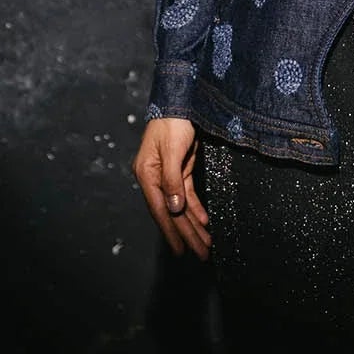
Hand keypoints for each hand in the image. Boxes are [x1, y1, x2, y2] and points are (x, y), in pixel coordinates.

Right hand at [131, 117, 211, 259]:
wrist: (179, 99)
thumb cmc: (172, 121)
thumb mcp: (172, 149)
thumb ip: (172, 179)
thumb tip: (173, 208)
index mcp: (147, 174)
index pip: (160, 209)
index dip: (171, 231)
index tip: (182, 251)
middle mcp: (155, 178)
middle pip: (172, 212)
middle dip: (188, 234)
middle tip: (201, 254)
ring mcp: (168, 174)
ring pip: (181, 206)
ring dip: (194, 225)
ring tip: (206, 244)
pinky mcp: (181, 169)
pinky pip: (188, 194)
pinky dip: (196, 208)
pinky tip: (204, 221)